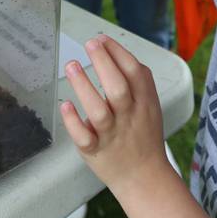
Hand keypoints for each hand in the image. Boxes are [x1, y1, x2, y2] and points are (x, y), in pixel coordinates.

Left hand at [60, 35, 172, 193]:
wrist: (145, 178)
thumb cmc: (144, 135)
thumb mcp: (151, 105)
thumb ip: (139, 80)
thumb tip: (114, 50)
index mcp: (144, 103)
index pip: (134, 72)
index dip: (118, 53)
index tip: (102, 39)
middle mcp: (129, 117)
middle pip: (118, 88)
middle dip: (104, 63)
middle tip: (90, 44)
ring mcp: (112, 136)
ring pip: (99, 111)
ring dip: (84, 87)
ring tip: (71, 65)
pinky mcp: (96, 152)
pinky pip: (84, 138)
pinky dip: (74, 122)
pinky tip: (65, 106)